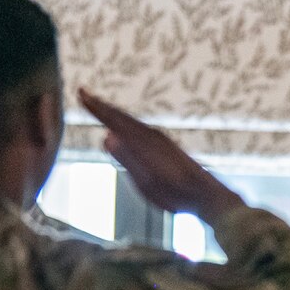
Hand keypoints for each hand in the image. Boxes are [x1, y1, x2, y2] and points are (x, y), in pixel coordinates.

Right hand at [79, 87, 243, 227]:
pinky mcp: (167, 147)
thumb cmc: (176, 194)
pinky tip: (127, 130)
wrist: (207, 196)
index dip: (97, 108)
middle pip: (123, 117)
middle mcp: (153, 136)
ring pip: (133, 122)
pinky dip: (128, 123)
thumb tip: (107, 136)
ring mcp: (162, 140)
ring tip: (101, 108)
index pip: (115, 120)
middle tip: (84, 94)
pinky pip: (141, 129)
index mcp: (145, 142)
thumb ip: (128, 159)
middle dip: (102, 106)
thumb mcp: (147, 182)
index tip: (81, 93)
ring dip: (115, 114)